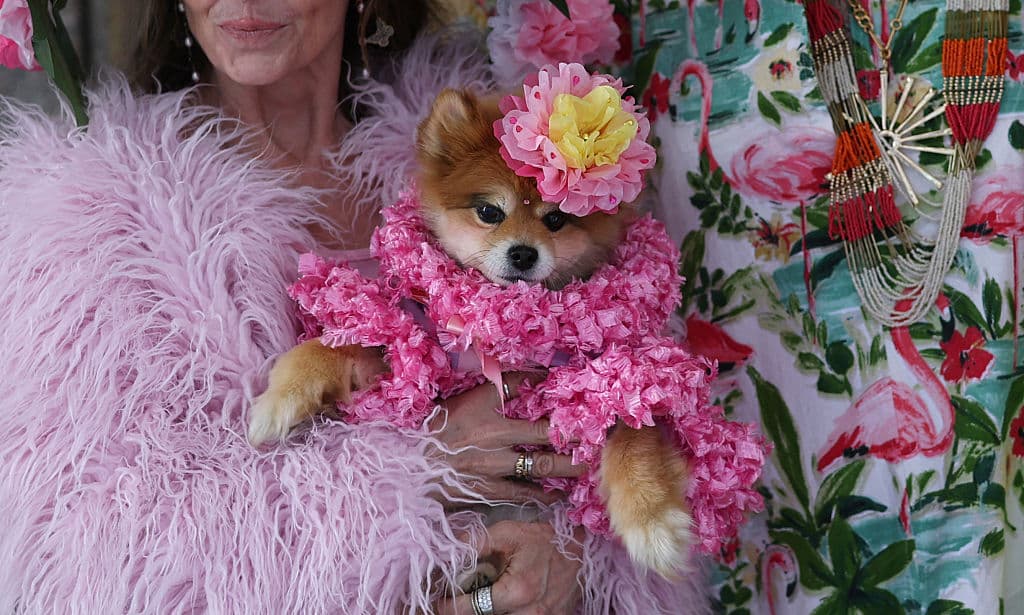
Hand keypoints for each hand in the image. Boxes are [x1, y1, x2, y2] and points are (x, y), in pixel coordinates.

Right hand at [429, 372, 583, 505]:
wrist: (413, 465)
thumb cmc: (439, 428)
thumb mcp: (467, 400)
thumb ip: (501, 386)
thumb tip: (534, 373)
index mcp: (490, 414)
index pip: (531, 404)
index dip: (558, 404)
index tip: (580, 404)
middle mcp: (497, 441)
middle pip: (546, 438)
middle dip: (574, 438)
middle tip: (597, 437)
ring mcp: (495, 468)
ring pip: (541, 466)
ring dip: (566, 466)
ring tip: (586, 465)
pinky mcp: (489, 490)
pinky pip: (523, 493)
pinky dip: (542, 493)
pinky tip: (556, 494)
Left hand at [435, 520, 583, 614]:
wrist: (580, 548)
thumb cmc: (542, 539)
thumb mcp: (507, 533)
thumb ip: (475, 543)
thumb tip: (446, 552)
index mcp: (519, 590)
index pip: (474, 608)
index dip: (450, 607)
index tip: (439, 603)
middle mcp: (532, 613)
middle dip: (467, 612)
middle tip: (455, 602)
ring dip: (487, 613)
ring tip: (476, 602)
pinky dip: (505, 614)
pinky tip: (498, 605)